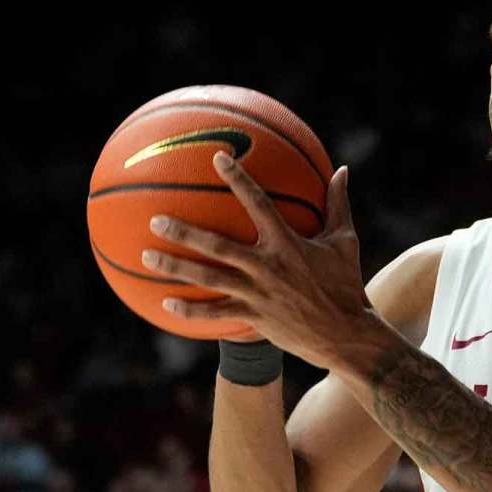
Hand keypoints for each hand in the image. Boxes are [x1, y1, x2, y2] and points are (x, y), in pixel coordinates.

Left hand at [141, 151, 375, 367]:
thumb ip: (338, 204)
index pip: (258, 203)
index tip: (217, 158)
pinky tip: (166, 304)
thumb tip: (343, 170)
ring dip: (174, 267)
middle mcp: (267, 266)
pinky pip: (215, 314)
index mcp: (288, 243)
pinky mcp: (254, 317)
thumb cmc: (346, 284)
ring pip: (208, 278)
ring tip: (145, 255)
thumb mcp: (345, 241)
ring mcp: (257, 293)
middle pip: (217, 246)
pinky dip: (190, 310)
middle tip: (155, 220)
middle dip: (183, 232)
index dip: (238, 179)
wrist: (345, 334)